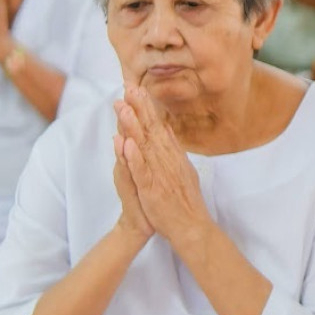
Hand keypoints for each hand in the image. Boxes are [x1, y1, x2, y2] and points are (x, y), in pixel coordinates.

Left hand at [115, 89, 209, 250]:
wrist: (191, 227)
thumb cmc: (184, 201)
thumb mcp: (182, 169)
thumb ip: (172, 149)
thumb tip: (165, 129)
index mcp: (174, 156)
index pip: (159, 126)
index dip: (147, 107)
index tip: (137, 88)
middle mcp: (168, 161)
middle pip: (152, 130)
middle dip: (140, 108)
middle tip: (129, 87)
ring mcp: (161, 174)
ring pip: (145, 146)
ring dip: (134, 126)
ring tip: (123, 107)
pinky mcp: (153, 189)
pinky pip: (142, 171)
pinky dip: (134, 157)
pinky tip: (126, 143)